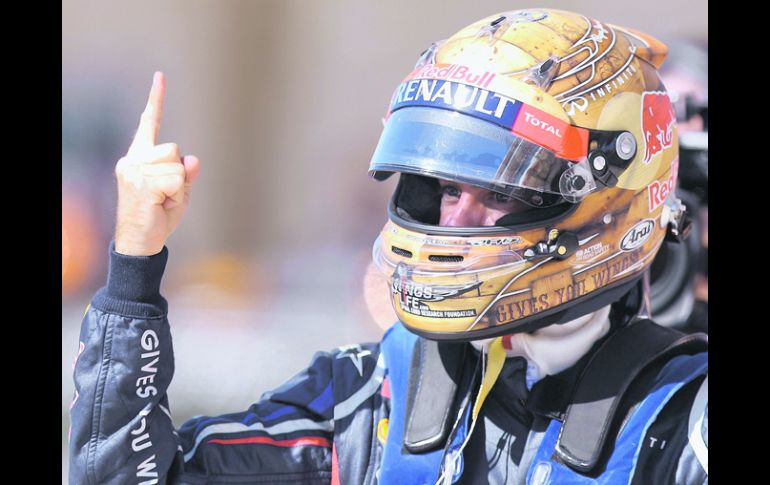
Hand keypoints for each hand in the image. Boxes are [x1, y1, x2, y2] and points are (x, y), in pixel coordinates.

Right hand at [114, 72, 200, 255]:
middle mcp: (133, 159)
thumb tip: (193, 159)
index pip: (148, 123)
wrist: (139, 242)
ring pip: (176, 164)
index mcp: (140, 157)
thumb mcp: (179, 192)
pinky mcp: (140, 182)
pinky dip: (177, 194)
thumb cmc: (158, 216)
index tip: (160, 76)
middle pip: (174, 149)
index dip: (156, 99)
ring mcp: (134, 170)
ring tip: (162, 200)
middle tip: (165, 196)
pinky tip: (161, 204)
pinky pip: (177, 179)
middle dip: (178, 173)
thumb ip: (186, 174)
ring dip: (177, 185)